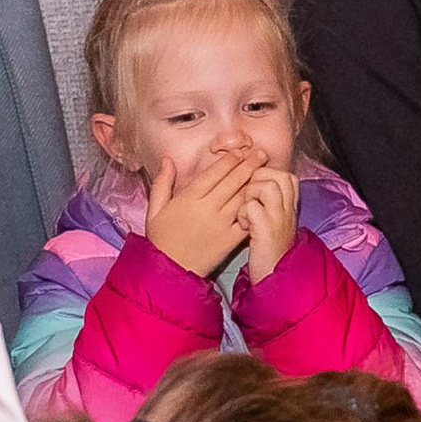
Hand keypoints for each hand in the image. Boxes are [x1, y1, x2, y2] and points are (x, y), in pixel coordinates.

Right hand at [145, 146, 262, 277]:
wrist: (169, 270)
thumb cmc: (161, 239)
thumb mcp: (155, 209)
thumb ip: (162, 183)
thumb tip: (167, 159)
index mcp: (188, 198)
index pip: (214, 173)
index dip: (229, 160)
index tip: (240, 151)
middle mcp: (206, 208)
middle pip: (232, 181)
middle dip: (248, 164)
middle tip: (261, 153)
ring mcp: (220, 224)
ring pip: (242, 197)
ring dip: (255, 182)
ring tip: (265, 171)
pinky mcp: (230, 240)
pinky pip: (246, 219)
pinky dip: (255, 208)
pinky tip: (263, 199)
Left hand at [238, 168, 299, 284]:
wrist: (275, 279)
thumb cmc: (270, 252)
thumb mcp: (278, 224)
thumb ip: (272, 204)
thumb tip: (255, 183)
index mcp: (291, 206)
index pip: (285, 174)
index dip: (266, 175)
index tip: (255, 191)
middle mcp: (289, 209)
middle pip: (277, 174)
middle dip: (256, 181)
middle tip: (249, 201)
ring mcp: (280, 219)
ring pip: (265, 185)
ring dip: (250, 195)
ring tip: (246, 211)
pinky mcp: (267, 230)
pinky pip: (252, 206)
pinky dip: (243, 213)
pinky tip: (243, 226)